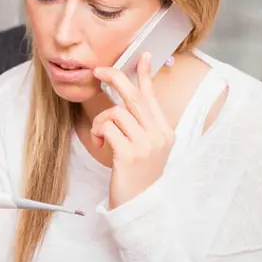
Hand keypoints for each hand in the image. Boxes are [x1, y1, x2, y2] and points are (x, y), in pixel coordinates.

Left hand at [92, 52, 174, 208]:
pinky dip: (97, 132)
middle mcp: (159, 135)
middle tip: (98, 72)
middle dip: (114, 78)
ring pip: (115, 112)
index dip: (145, 74)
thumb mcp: (145, 148)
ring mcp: (146, 144)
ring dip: (100, 121)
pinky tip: (99, 145)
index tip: (143, 55)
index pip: (152, 96)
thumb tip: (125, 103)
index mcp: (164, 131)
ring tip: (100, 137)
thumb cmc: (136, 176)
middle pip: (133, 96)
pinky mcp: (129, 153)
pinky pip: (107, 127)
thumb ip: (140, 126)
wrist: (140, 206)